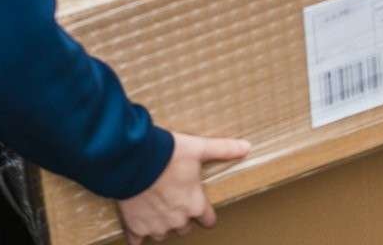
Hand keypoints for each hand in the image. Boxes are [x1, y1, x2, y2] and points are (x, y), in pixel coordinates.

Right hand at [117, 131, 250, 243]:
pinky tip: (137, 225)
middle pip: (184, 227)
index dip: (204, 213)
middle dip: (181, 216)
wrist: (135, 159)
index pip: (208, 220)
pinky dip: (137, 234)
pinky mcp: (136, 227)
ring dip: (161, 223)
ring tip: (155, 204)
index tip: (199, 205)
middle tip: (174, 197)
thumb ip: (223, 149)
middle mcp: (178, 220)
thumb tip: (247, 146)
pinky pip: (137, 241)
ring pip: (163, 233)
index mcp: (195, 205)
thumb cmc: (168, 153)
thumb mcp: (198, 148)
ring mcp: (156, 226)